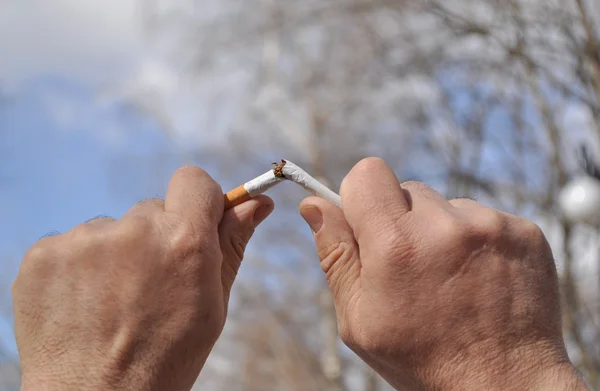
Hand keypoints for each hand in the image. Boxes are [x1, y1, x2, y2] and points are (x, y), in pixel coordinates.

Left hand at [12, 167, 273, 390]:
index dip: (196, 201)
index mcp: (184, 242)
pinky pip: (72, 244)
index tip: (192, 224)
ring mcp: (84, 241)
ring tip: (113, 303)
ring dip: (116, 254)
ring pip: (111, 228)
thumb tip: (257, 202)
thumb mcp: (212, 305)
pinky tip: (84, 304)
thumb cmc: (165, 358)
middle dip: (155, 238)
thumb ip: (231, 244)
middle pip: (151, 209)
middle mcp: (134, 231)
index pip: (193, 180)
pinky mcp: (44, 254)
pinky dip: (79, 268)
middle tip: (150, 287)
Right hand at [300, 158, 586, 390]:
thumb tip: (313, 204)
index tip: (367, 224)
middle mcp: (445, 226)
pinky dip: (475, 240)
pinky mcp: (524, 231)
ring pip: (446, 204)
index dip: (360, 196)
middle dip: (401, 220)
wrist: (505, 385)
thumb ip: (335, 254)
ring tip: (449, 279)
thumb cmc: (422, 359)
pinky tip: (477, 278)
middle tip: (411, 266)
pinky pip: (483, 216)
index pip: (367, 174)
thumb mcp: (359, 318)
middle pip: (407, 189)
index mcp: (395, 246)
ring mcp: (491, 226)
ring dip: (440, 231)